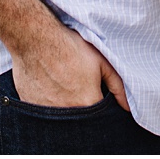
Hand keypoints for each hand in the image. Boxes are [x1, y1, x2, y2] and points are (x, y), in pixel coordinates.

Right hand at [9, 22, 128, 110]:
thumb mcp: (101, 61)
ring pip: (60, 117)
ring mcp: (47, 112)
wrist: (36, 38)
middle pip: (80, 120)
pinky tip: (47, 85)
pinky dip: (47, 102)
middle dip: (81, 106)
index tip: (94, 94)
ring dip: (64, 105)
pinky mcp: (31, 107)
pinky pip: (43, 111)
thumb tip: (128, 107)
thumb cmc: (70, 47)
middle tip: (76, 87)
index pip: (99, 117)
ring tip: (61, 84)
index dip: (98, 105)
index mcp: (87, 103)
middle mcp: (68, 112)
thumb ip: (117, 86)